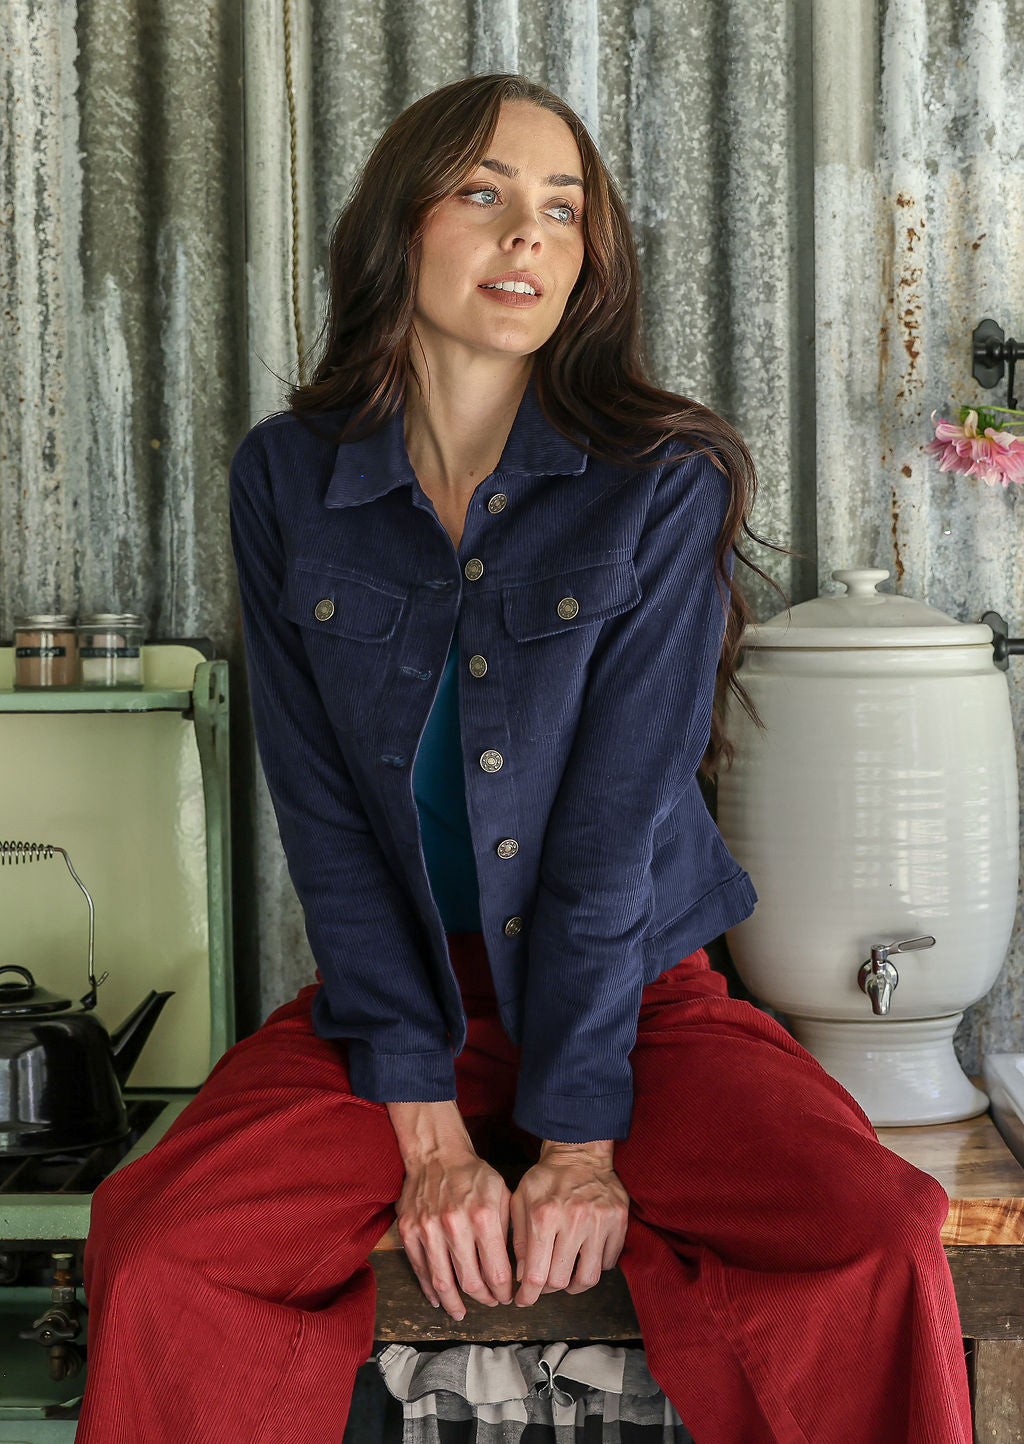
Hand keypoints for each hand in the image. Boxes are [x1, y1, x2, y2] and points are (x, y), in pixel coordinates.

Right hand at [387, 1101, 513, 1320]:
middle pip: (471, 1282)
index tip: (507, 1297)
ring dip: (455, 1303)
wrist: (436, 1154)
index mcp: (483, 1216)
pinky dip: (430, 1290)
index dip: (504, 1292)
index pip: (497, 1272)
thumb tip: (519, 1269)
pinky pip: (421, 1270)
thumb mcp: (502, 1194)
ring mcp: (428, 1230)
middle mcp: (455, 1225)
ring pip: (443, 1282)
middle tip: (490, 1302)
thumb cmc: (473, 1175)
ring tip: (462, 1312)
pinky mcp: (409, 1231)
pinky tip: (439, 1299)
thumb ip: (510, 1231)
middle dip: (485, 1298)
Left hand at [509, 1140, 628, 1306]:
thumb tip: (520, 1277)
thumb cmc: (547, 1177)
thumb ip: (518, 1239)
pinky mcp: (619, 1221)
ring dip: (573, 1284)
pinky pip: (609, 1262)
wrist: (580, 1152)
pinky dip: (595, 1266)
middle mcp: (574, 1219)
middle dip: (548, 1289)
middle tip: (543, 1284)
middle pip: (561, 1280)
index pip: (535, 1273)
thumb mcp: (521, 1200)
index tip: (523, 1301)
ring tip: (565, 1276)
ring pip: (589, 1278)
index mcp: (545, 1215)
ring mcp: (600, 1220)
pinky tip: (583, 1256)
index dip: (527, 1295)